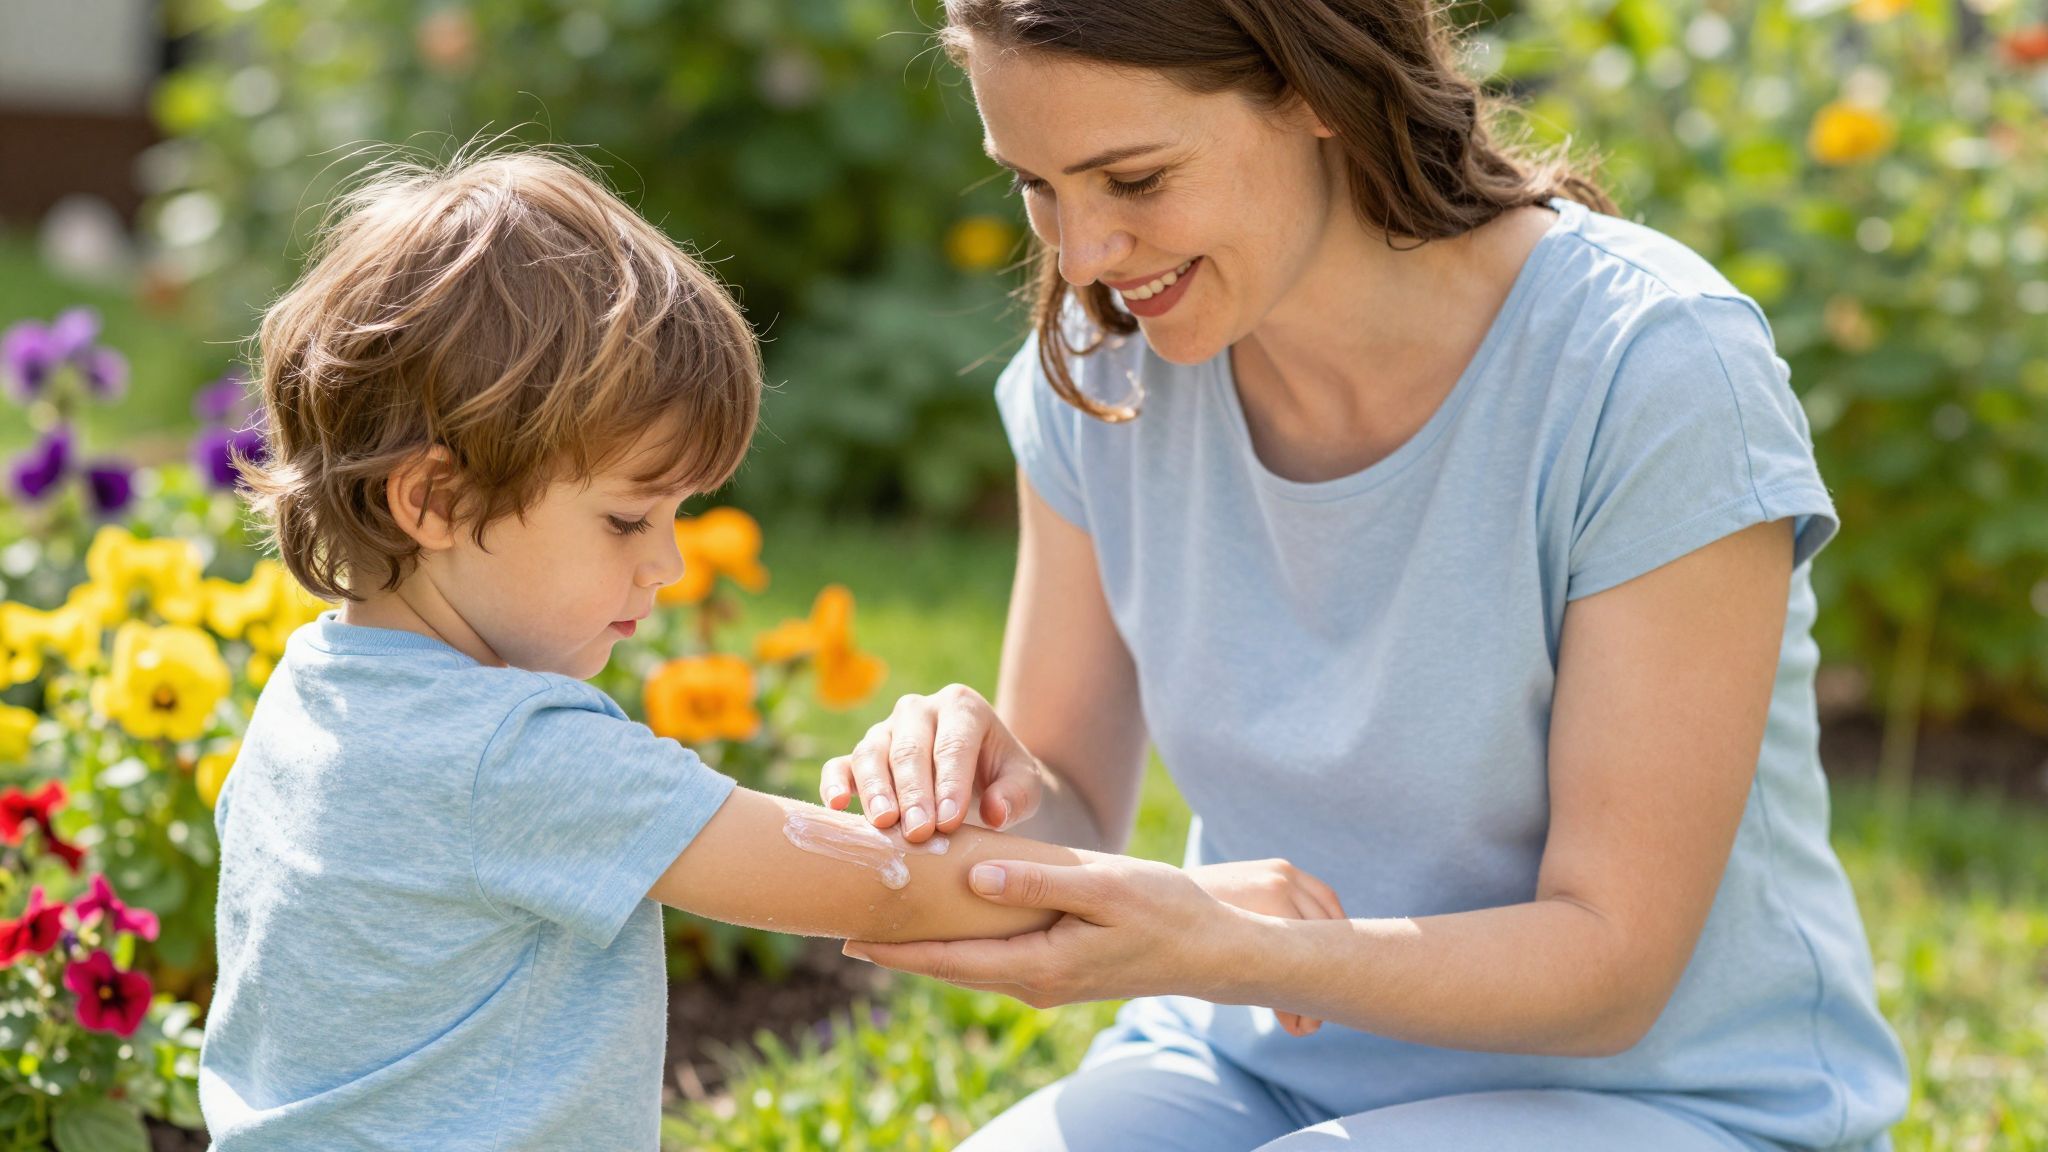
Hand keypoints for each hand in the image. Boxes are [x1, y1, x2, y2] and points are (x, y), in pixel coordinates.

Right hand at [820, 684, 1043, 842]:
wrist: (982, 780)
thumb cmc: (1004, 781)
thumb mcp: (1026, 785)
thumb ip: (1017, 795)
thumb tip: (995, 813)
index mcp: (962, 707)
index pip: (953, 745)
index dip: (950, 783)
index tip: (949, 822)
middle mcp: (919, 711)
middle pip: (910, 749)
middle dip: (914, 792)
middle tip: (918, 831)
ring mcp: (886, 730)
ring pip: (872, 753)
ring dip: (875, 789)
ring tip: (883, 823)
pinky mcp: (860, 756)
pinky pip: (841, 765)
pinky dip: (835, 782)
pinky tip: (837, 805)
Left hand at [842, 856, 1342, 1036]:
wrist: (1216, 949)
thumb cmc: (1166, 911)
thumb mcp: (1103, 886)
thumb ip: (1038, 881)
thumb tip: (974, 875)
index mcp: (1040, 964)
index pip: (950, 961)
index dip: (898, 951)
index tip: (849, 939)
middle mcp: (1036, 982)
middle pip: (951, 969)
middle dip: (901, 953)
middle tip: (847, 932)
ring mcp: (1050, 980)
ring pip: (972, 966)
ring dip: (930, 949)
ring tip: (886, 927)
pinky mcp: (1063, 970)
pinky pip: (996, 959)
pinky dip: (964, 944)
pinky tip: (952, 922)